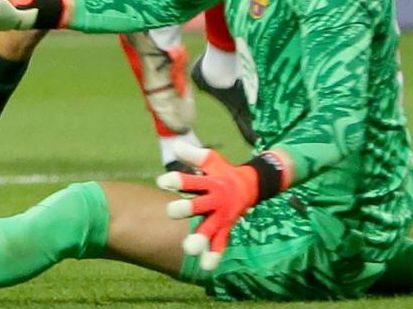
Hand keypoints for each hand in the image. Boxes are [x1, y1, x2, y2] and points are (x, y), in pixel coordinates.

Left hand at [155, 143, 266, 271]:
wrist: (251, 185)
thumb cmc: (222, 171)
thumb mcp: (210, 159)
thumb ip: (193, 154)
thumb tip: (175, 144)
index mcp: (210, 182)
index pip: (191, 180)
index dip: (177, 180)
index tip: (162, 181)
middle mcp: (215, 200)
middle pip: (200, 205)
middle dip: (187, 208)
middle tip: (170, 211)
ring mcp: (221, 216)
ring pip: (210, 229)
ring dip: (201, 238)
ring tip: (188, 248)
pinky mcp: (226, 228)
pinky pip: (221, 243)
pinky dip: (214, 255)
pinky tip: (206, 267)